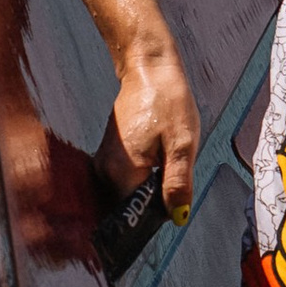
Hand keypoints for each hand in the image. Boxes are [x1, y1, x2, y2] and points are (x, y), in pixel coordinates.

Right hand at [101, 36, 199, 219]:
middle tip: (171, 172)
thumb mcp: (182, 143)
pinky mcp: (107, 156)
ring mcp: (103, 164)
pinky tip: (156, 156)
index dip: (157, 214)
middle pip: (131, 207)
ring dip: (150, 187)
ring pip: (129, 194)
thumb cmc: (168, 100)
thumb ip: (178, 183)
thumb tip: (177, 216)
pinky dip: (143, 177)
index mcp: (122, 171)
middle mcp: (105, 171)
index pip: (136, 216)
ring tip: (163, 158)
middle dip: (154, 201)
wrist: (149, 70)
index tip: (172, 197)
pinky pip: (126, 181)